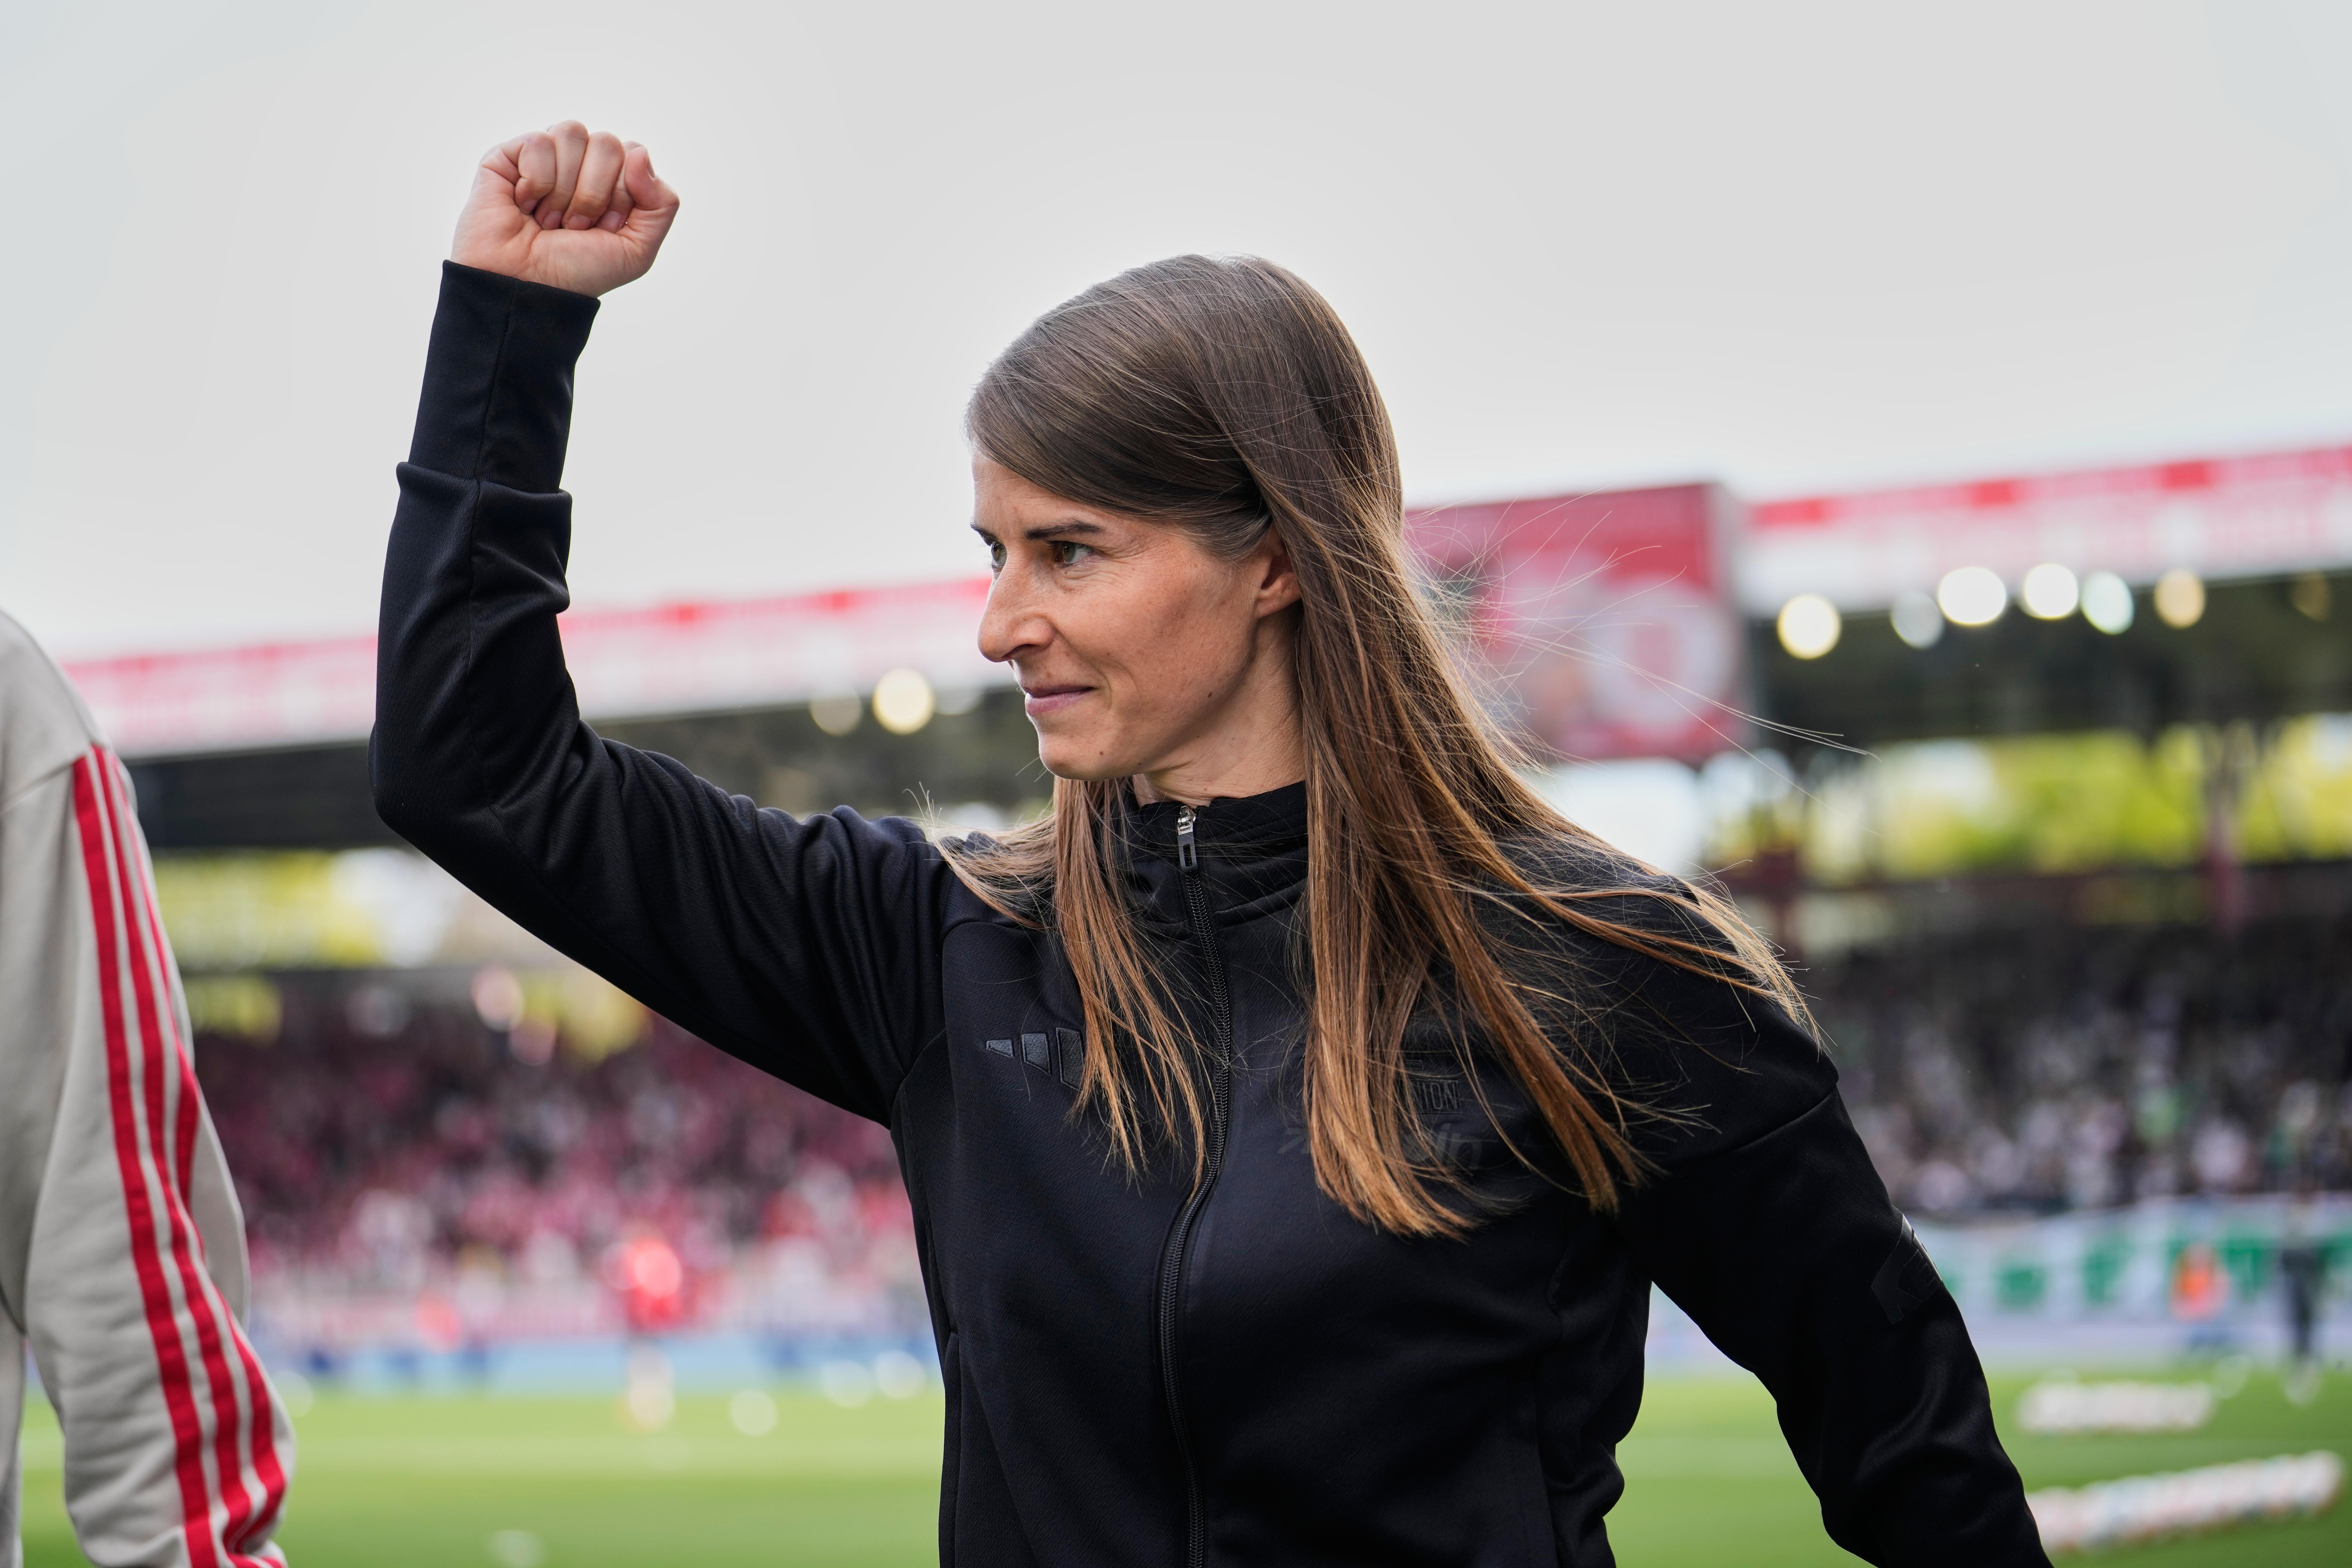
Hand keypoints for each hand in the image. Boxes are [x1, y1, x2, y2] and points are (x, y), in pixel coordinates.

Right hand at [450, 122, 679, 296]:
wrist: (529, 287)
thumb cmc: (579, 271)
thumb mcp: (638, 250)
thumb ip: (662, 203)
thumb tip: (639, 153)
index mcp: (611, 179)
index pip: (633, 153)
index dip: (623, 195)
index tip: (604, 228)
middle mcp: (579, 162)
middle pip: (607, 142)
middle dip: (594, 193)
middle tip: (575, 225)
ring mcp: (545, 156)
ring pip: (572, 133)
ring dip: (564, 189)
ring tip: (549, 219)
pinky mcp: (509, 155)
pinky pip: (538, 142)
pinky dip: (536, 182)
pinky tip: (525, 205)